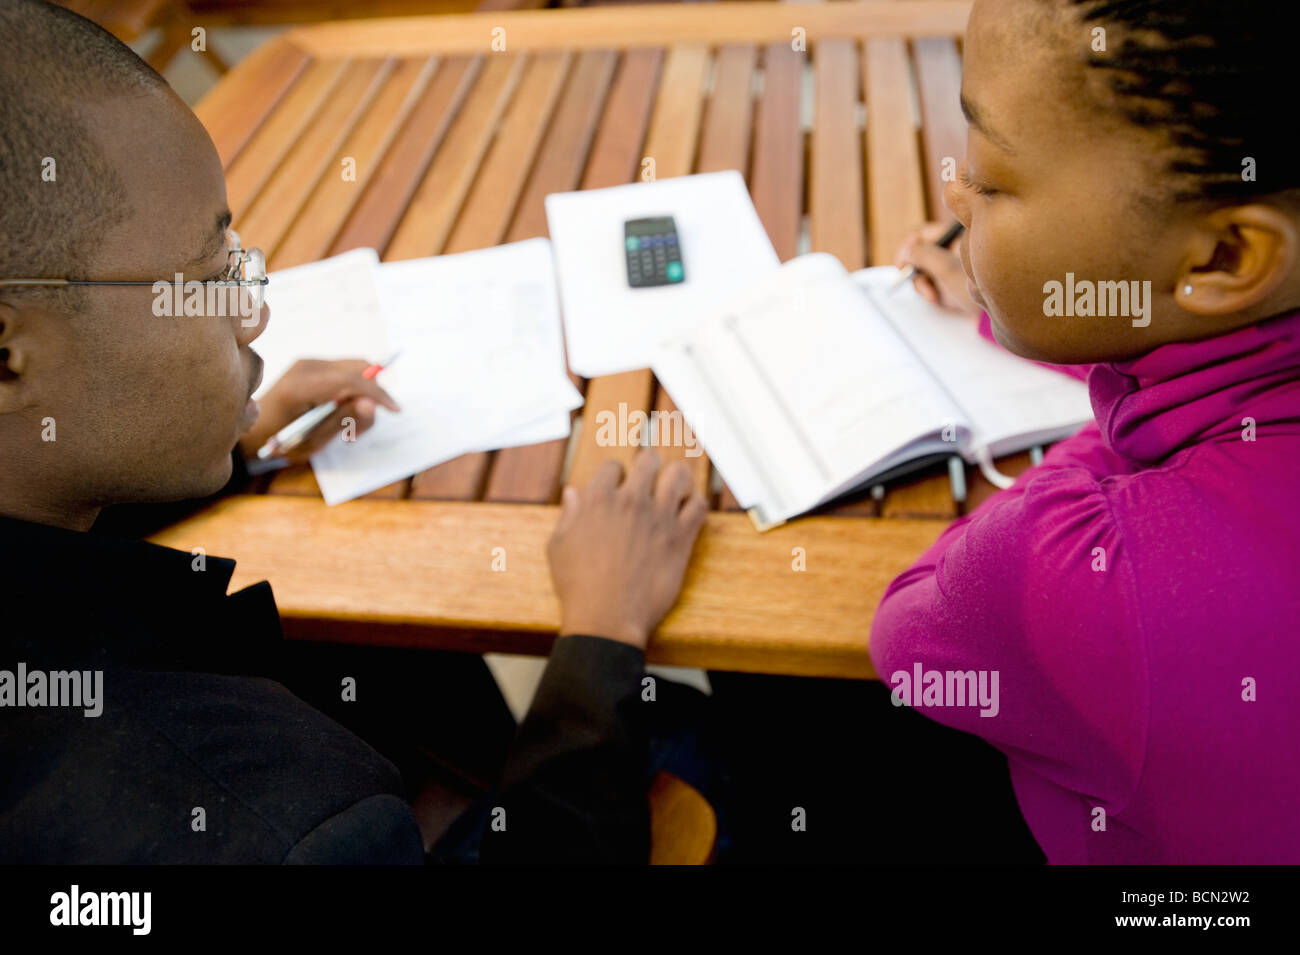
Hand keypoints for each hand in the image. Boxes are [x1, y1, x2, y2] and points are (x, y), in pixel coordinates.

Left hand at [238, 358, 399, 463]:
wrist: (251, 430)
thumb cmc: (279, 441)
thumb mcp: (313, 439)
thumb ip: (344, 420)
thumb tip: (372, 405)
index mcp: (301, 387)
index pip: (351, 380)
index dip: (377, 393)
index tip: (395, 410)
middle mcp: (306, 367)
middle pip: (358, 367)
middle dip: (371, 393)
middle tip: (360, 427)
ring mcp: (308, 363)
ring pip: (354, 369)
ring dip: (362, 394)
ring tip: (347, 427)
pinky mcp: (311, 366)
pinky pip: (344, 373)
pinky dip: (352, 391)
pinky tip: (340, 413)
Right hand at [547, 450, 708, 648]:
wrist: (607, 618)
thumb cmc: (578, 586)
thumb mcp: (558, 547)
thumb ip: (567, 515)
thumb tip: (573, 493)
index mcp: (598, 500)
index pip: (613, 466)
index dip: (615, 476)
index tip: (618, 488)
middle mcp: (630, 502)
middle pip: (649, 459)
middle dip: (648, 465)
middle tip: (648, 480)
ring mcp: (658, 518)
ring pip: (678, 475)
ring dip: (675, 479)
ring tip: (672, 490)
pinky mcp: (680, 538)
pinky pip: (698, 506)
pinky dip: (694, 506)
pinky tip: (686, 515)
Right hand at [896, 222, 980, 318]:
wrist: (996, 312)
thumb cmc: (978, 288)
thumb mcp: (946, 269)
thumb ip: (922, 254)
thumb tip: (906, 250)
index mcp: (955, 235)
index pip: (921, 234)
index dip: (907, 248)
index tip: (902, 265)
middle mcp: (952, 246)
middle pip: (920, 252)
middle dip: (916, 269)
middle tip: (917, 283)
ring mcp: (951, 263)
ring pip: (923, 268)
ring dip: (922, 282)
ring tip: (932, 295)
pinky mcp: (950, 279)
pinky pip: (930, 280)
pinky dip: (929, 289)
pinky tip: (937, 298)